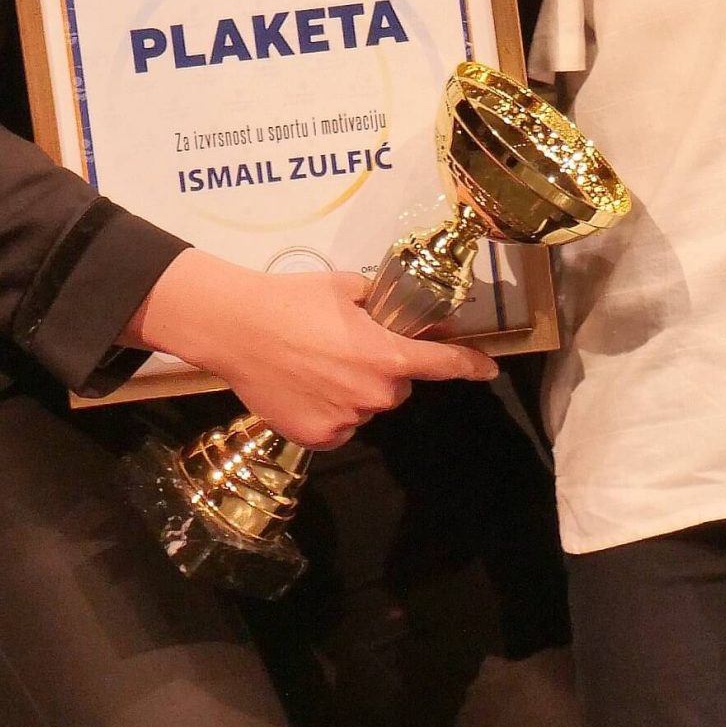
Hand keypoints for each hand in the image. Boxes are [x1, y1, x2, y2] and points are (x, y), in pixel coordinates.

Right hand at [123, 248, 497, 449]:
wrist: (236, 328)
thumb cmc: (292, 300)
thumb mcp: (346, 288)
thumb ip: (384, 305)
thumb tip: (408, 314)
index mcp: (387, 356)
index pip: (442, 364)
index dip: (470, 365)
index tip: (489, 369)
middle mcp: (374, 395)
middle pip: (396, 387)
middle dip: (382, 370)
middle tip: (347, 347)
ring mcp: (346, 421)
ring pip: (366, 407)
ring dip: (353, 391)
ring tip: (315, 365)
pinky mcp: (319, 438)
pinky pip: (340, 426)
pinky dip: (329, 411)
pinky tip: (303, 387)